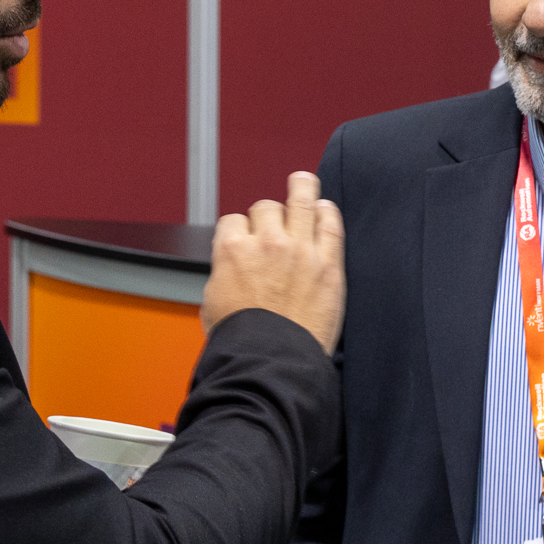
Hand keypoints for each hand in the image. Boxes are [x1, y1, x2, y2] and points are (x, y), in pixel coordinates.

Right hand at [201, 172, 345, 354]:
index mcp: (232, 250)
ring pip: (300, 200)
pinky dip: (328, 212)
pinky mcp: (328, 264)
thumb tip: (231, 269)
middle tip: (274, 225)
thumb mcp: (213, 302)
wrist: (270, 362)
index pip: (234, 220)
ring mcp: (300, 250)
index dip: (240, 229)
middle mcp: (266, 242)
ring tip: (303, 181)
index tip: (247, 237)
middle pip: (266, 207)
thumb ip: (225, 274)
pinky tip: (326, 207)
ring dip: (302, 188)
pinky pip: (331, 224)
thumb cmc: (241, 341)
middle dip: (268, 216)